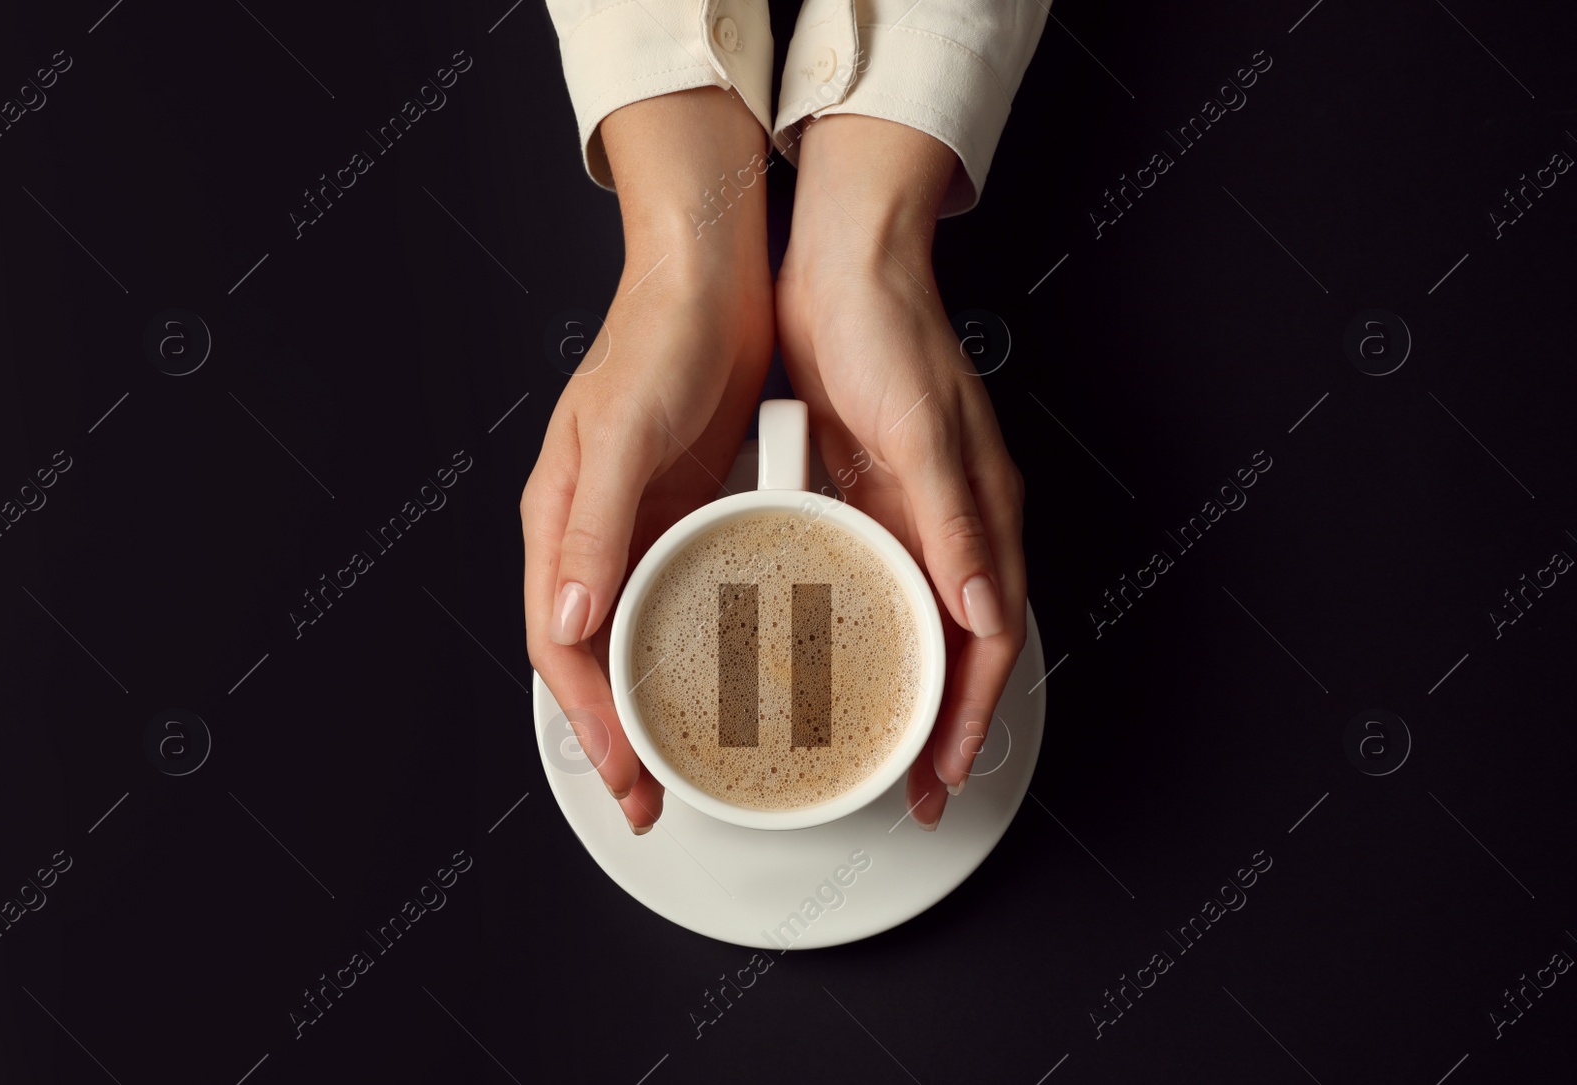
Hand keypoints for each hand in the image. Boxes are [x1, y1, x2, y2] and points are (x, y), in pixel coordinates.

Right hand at [522, 88, 772, 833]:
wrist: (713, 278)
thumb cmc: (657, 338)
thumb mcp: (622, 432)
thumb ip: (593, 524)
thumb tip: (570, 618)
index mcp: (559, 520)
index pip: (560, 643)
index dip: (588, 718)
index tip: (625, 775)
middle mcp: (593, 533)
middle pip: (592, 656)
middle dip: (615, 734)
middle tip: (650, 797)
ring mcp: (641, 527)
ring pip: (635, 636)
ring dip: (652, 701)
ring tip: (683, 760)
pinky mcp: (684, 512)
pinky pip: (681, 598)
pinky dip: (693, 649)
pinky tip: (724, 677)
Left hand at [775, 113, 1026, 829]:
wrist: (840, 262)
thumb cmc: (891, 329)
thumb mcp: (924, 431)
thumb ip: (957, 524)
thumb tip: (984, 610)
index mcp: (982, 511)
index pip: (989, 637)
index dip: (971, 712)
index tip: (941, 770)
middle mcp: (952, 521)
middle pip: (957, 644)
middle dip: (941, 720)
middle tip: (910, 783)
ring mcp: (908, 511)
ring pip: (916, 621)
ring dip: (903, 684)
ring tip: (872, 742)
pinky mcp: (866, 494)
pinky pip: (872, 581)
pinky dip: (862, 629)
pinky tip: (831, 657)